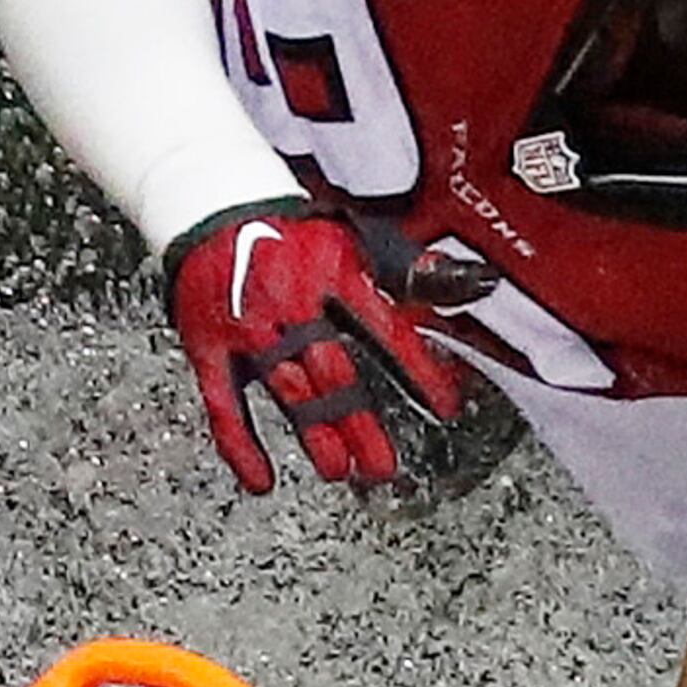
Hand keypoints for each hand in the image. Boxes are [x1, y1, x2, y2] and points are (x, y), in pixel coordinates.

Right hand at [163, 198, 469, 493]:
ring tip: (338, 470)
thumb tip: (478, 283)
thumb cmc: (295, 233)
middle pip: (333, 373)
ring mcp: (248, 328)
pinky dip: (240, 446)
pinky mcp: (208, 346)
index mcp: (335, 274)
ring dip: (315, 435)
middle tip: (383, 468)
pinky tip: (261, 481)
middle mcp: (293, 303)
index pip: (386, 331)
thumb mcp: (357, 240)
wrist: (212, 206)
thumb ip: (411, 274)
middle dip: (360, 424)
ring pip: (287, 391)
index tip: (446, 408)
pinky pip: (223, 403)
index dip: (418, 371)